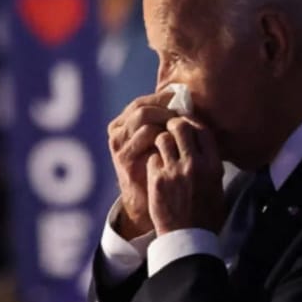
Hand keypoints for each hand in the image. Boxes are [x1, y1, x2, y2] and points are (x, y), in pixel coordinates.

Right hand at [107, 92, 176, 237]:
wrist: (152, 204)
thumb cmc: (161, 170)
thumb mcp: (159, 142)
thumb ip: (164, 122)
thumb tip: (185, 96)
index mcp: (123, 125)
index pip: (143, 101)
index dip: (163, 98)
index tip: (183, 100)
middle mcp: (117, 132)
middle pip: (141, 106)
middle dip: (164, 107)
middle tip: (183, 113)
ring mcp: (118, 145)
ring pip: (143, 116)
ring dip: (165, 117)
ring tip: (180, 125)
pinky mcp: (124, 158)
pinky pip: (146, 133)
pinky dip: (163, 131)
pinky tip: (176, 138)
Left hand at [147, 117, 223, 234]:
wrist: (188, 239)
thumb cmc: (205, 215)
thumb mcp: (217, 186)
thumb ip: (210, 164)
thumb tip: (201, 144)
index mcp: (213, 165)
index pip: (202, 130)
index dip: (192, 122)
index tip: (186, 122)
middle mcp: (195, 164)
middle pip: (180, 127)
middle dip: (172, 124)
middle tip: (168, 129)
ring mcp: (175, 171)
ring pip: (162, 138)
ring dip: (160, 140)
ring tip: (160, 148)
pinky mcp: (157, 180)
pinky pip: (152, 158)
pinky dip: (153, 160)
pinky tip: (155, 169)